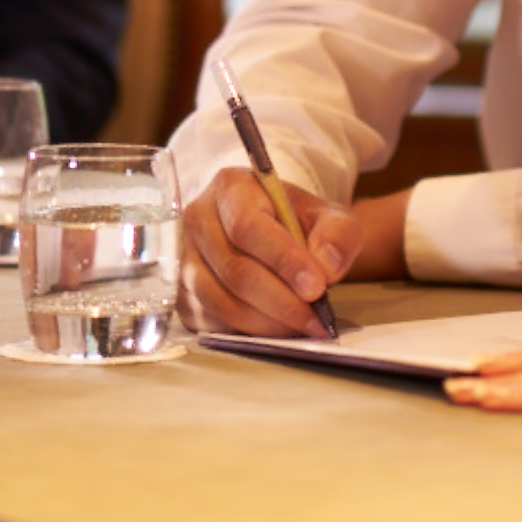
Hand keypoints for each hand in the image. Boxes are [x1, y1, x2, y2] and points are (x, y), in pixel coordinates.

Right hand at [181, 168, 362, 335]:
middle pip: (235, 271)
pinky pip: (211, 322)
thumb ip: (338, 234)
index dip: (283, 261)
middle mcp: (197, 220)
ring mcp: (184, 259)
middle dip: (281, 302)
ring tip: (302, 325)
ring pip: (220, 301)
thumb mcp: (328, 216)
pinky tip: (277, 329)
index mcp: (230, 188)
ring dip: (266, 322)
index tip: (317, 287)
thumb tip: (326, 267)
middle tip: (316, 318)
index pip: (248, 227)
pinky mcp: (183, 294)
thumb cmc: (295, 221)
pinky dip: (247, 333)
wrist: (268, 230)